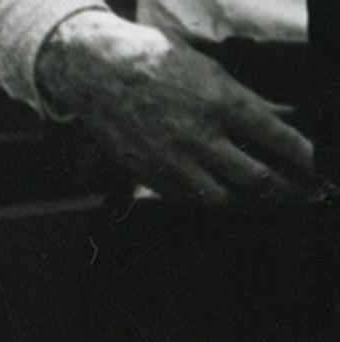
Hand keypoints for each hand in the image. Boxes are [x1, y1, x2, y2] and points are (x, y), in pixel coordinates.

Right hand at [40, 9, 313, 204]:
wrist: (97, 73)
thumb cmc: (155, 63)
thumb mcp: (212, 72)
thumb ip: (248, 101)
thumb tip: (282, 118)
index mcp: (221, 103)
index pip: (279, 140)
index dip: (307, 160)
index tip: (323, 171)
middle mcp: (198, 137)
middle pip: (257, 179)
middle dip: (291, 192)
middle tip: (310, 197)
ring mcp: (171, 160)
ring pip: (223, 199)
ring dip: (255, 205)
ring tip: (273, 203)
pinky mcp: (148, 174)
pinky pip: (189, 200)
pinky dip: (215, 202)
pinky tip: (229, 198)